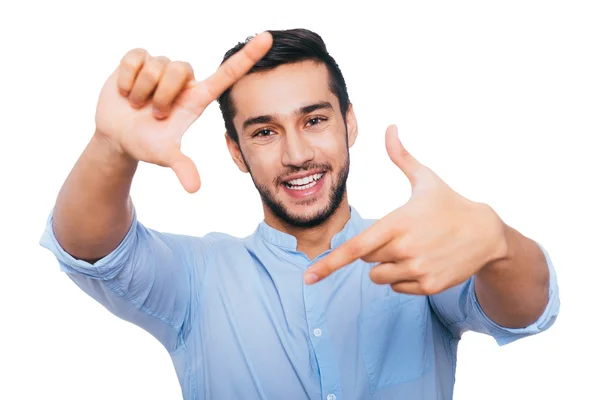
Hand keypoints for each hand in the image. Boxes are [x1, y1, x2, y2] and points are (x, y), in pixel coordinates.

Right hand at [94, 32, 272, 192]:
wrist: (117, 136)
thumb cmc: (147, 144)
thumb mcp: (165, 155)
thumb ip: (182, 167)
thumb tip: (194, 188)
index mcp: (197, 98)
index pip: (227, 74)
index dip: (248, 56)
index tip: (268, 38)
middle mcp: (183, 80)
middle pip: (180, 69)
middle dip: (162, 95)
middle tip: (155, 114)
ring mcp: (161, 67)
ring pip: (156, 66)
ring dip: (142, 91)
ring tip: (138, 105)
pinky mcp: (139, 58)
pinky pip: (135, 58)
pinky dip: (126, 79)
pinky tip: (124, 92)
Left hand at [304, 125, 508, 294]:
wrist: (487, 234)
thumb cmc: (450, 203)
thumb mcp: (426, 178)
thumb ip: (401, 156)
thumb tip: (390, 127)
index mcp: (397, 223)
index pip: (356, 248)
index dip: (330, 263)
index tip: (309, 277)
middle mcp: (405, 249)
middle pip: (365, 258)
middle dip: (374, 247)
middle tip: (400, 234)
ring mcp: (418, 270)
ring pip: (378, 276)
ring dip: (385, 265)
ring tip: (410, 248)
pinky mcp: (428, 287)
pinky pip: (396, 287)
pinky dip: (402, 277)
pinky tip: (421, 261)